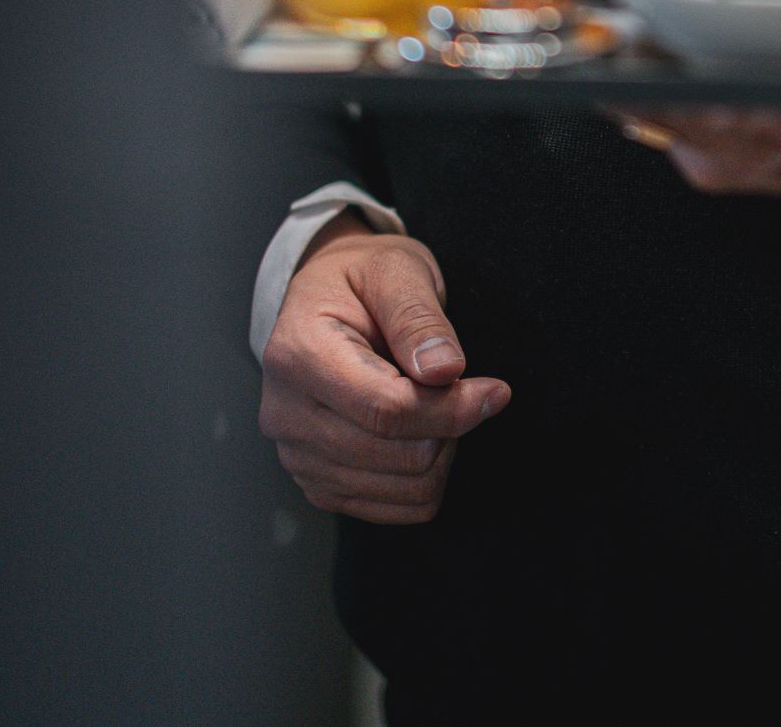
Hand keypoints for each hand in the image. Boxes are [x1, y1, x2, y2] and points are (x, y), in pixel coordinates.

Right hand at [259, 216, 510, 525]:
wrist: (322, 300)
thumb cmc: (361, 279)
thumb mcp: (395, 270)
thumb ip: (419, 318)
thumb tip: (446, 371)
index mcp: (298, 354)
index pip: (385, 409)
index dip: (451, 408)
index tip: (495, 390)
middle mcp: (285, 414)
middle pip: (396, 454)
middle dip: (449, 424)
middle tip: (459, 385)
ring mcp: (297, 456)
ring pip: (400, 490)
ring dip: (440, 451)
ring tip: (436, 403)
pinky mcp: (316, 483)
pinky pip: (392, 509)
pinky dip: (423, 477)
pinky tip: (422, 431)